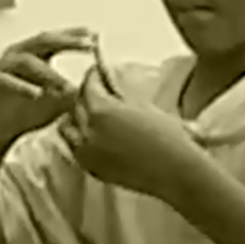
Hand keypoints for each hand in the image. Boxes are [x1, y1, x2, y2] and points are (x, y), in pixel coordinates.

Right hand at [0, 29, 93, 149]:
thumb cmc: (30, 112)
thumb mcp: (59, 102)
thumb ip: (75, 91)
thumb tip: (101, 88)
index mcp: (35, 55)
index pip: (56, 39)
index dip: (75, 35)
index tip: (95, 34)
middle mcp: (17, 55)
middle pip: (42, 41)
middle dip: (66, 41)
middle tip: (87, 45)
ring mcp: (2, 67)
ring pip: (25, 61)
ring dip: (48, 72)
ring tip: (65, 85)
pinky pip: (5, 80)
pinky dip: (22, 86)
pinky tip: (37, 94)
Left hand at [59, 69, 198, 201]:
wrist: (176, 171)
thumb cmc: (169, 137)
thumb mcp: (145, 106)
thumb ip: (122, 96)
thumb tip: (112, 89)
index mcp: (102, 110)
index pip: (89, 84)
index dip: (94, 76)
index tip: (99, 73)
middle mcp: (88, 130)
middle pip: (76, 103)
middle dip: (86, 94)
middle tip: (98, 91)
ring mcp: (86, 151)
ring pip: (68, 126)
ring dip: (77, 116)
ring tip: (91, 115)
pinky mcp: (91, 168)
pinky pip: (74, 147)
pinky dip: (79, 138)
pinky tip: (93, 136)